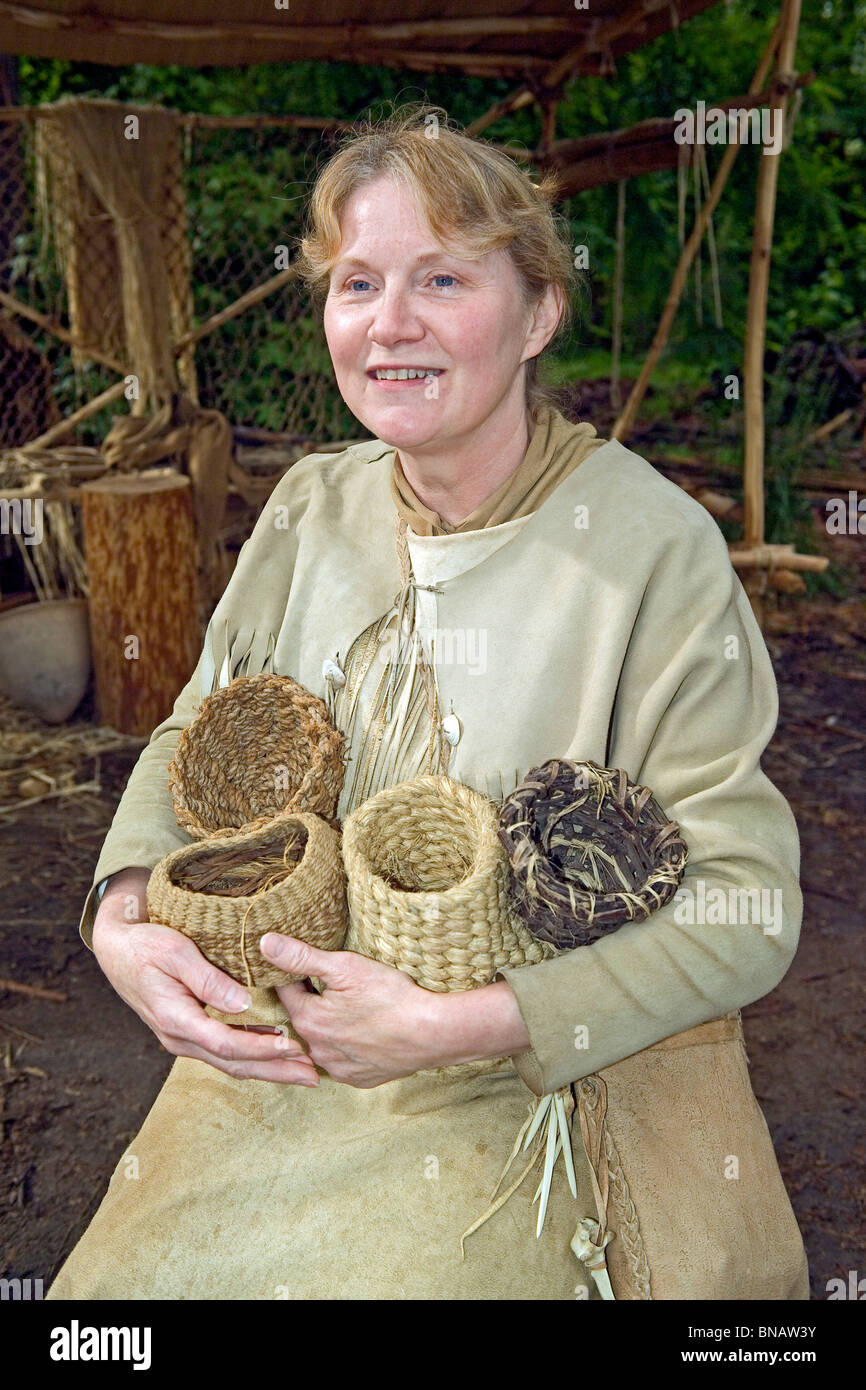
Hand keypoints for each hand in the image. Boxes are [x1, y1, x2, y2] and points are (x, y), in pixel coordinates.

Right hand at [91, 869, 319, 1086]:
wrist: (117, 950)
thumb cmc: (146, 945)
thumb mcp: (175, 952)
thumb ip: (207, 979)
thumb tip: (242, 1003)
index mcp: (176, 1020)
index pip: (226, 1044)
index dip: (262, 1048)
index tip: (293, 1045)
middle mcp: (179, 1039)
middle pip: (234, 1064)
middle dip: (276, 1071)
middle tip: (314, 1076)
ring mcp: (183, 1039)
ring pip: (231, 1063)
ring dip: (269, 1070)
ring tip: (305, 1073)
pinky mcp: (189, 1033)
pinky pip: (225, 1052)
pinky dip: (254, 1057)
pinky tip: (277, 1056)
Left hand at [260, 934, 531, 1087]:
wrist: (431, 1033)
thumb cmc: (390, 996)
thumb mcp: (344, 967)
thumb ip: (301, 957)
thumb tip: (264, 944)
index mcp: (307, 1020)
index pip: (285, 991)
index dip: (292, 973)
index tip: (302, 964)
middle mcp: (316, 1050)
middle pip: (301, 1018)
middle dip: (309, 1002)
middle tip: (330, 985)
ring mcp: (337, 1068)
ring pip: (321, 1042)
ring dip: (326, 1027)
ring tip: (347, 1009)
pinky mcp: (358, 1079)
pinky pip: (342, 1061)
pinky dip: (346, 1047)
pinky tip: (361, 1033)